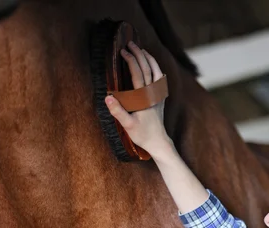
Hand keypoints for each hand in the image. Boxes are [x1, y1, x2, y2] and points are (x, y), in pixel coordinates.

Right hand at [105, 41, 171, 155]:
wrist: (159, 142)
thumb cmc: (142, 135)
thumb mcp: (128, 125)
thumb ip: (118, 111)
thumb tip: (108, 97)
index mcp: (144, 98)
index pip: (138, 74)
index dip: (131, 61)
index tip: (123, 51)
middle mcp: (153, 94)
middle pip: (148, 69)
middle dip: (139, 54)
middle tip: (130, 43)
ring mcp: (158, 96)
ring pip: (157, 73)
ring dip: (150, 60)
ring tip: (142, 50)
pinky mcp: (160, 99)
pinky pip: (160, 81)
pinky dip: (157, 71)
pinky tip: (156, 68)